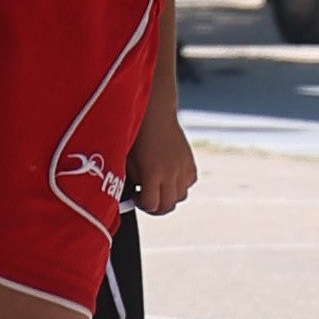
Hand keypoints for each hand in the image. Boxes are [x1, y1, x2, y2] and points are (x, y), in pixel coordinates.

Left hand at [129, 97, 198, 213]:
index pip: (152, 205)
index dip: (142, 205)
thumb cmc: (136, 132)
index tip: (136, 197)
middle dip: (155, 206)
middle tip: (146, 199)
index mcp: (153, 173)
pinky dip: (181, 184)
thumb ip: (133, 179)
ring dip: (169, 196)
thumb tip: (135, 193)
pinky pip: (189, 182)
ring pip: (181, 196)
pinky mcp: (189, 160)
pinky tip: (170, 176)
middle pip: (168, 205)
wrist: (154, 111)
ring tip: (158, 187)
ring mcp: (182, 167)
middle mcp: (170, 173)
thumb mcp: (129, 159)